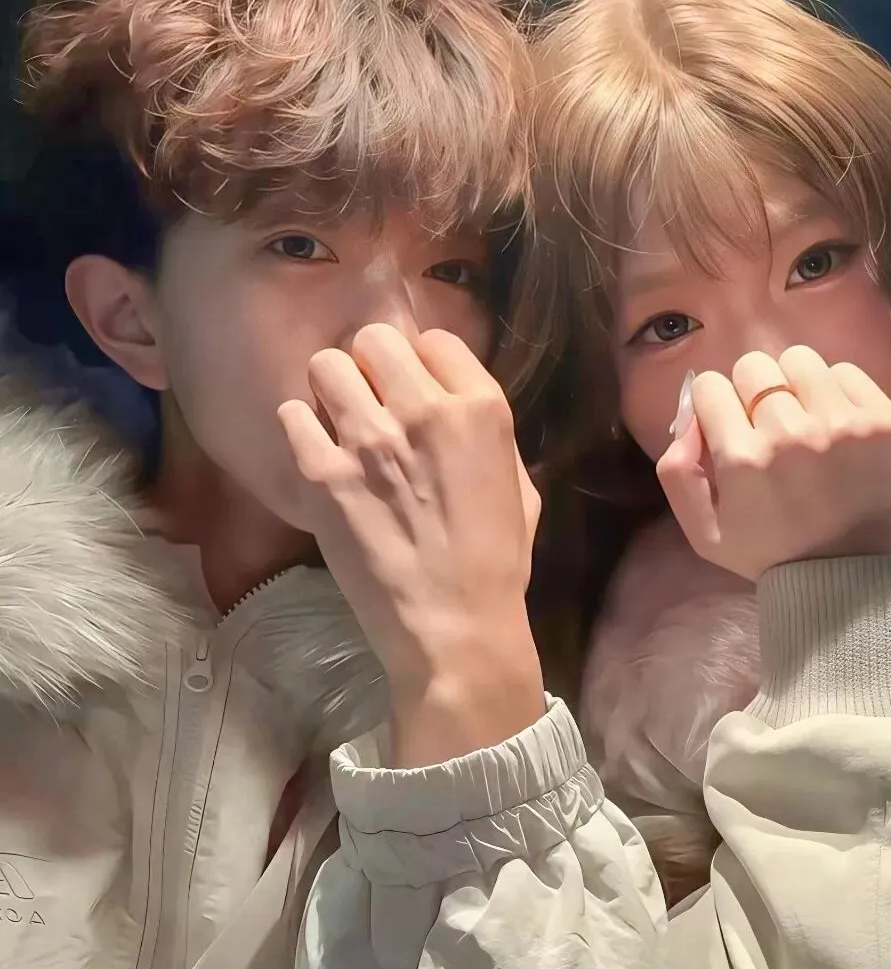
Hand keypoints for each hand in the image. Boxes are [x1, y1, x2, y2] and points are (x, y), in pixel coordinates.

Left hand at [278, 324, 543, 761]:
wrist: (453, 629)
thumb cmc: (497, 564)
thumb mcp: (521, 489)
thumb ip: (490, 437)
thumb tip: (457, 409)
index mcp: (481, 410)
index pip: (435, 340)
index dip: (424, 363)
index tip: (417, 389)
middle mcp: (423, 411)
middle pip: (374, 339)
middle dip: (373, 365)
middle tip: (373, 399)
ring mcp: (368, 441)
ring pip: (326, 365)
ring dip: (333, 390)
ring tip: (339, 421)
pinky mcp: (322, 474)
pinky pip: (292, 415)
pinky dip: (301, 428)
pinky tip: (317, 452)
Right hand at [657, 346, 890, 581]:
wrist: (860, 582)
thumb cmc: (776, 557)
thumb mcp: (706, 534)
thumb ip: (677, 473)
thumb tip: (687, 418)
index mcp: (740, 460)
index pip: (708, 385)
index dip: (714, 404)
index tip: (729, 425)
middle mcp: (787, 433)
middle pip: (752, 366)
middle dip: (752, 391)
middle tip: (767, 423)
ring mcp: (840, 424)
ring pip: (799, 361)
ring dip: (795, 384)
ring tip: (805, 417)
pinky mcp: (883, 420)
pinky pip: (846, 372)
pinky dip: (836, 390)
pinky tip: (836, 423)